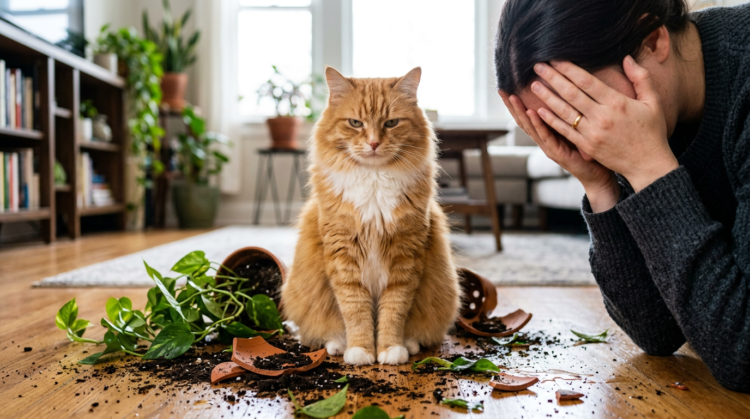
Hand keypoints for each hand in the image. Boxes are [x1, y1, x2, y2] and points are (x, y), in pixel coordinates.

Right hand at [499, 91, 619, 211]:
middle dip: (511, 106)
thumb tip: (567, 91)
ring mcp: (549, 147)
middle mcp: (544, 141)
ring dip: (520, 111)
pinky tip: (532, 112)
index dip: (516, 104)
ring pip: (530, 127)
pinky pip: (546, 136)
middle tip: (502, 90)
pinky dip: (538, 124)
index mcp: (546, 135)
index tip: (507, 87)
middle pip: (523, 121)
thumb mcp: (576, 129)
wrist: (597, 176)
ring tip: (512, 97)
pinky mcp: (557, 153)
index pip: (527, 116)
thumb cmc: (589, 152)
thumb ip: (568, 114)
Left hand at [530, 56, 677, 191]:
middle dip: (553, 78)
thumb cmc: (652, 131)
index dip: (569, 69)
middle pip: (572, 94)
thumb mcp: (653, 102)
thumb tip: (627, 57)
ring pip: (564, 111)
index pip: (587, 81)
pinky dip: (551, 120)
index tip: (556, 59)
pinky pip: (565, 131)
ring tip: (534, 85)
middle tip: (538, 66)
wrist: (648, 164)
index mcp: (617, 103)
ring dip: (547, 97)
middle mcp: (602, 117)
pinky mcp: (586, 146)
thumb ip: (641, 78)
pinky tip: (539, 110)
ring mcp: (592, 133)